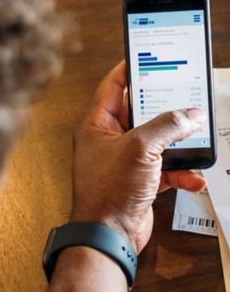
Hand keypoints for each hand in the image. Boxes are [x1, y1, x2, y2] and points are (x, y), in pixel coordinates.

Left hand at [71, 61, 206, 252]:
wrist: (108, 236)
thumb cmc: (107, 192)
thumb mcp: (140, 148)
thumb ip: (167, 125)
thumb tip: (189, 114)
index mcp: (96, 126)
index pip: (113, 86)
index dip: (129, 68)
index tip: (147, 55)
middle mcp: (107, 142)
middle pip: (139, 114)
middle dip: (164, 108)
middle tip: (183, 94)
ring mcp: (122, 163)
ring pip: (155, 143)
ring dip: (177, 143)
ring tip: (195, 137)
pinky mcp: (137, 184)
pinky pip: (163, 171)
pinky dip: (180, 172)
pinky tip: (194, 176)